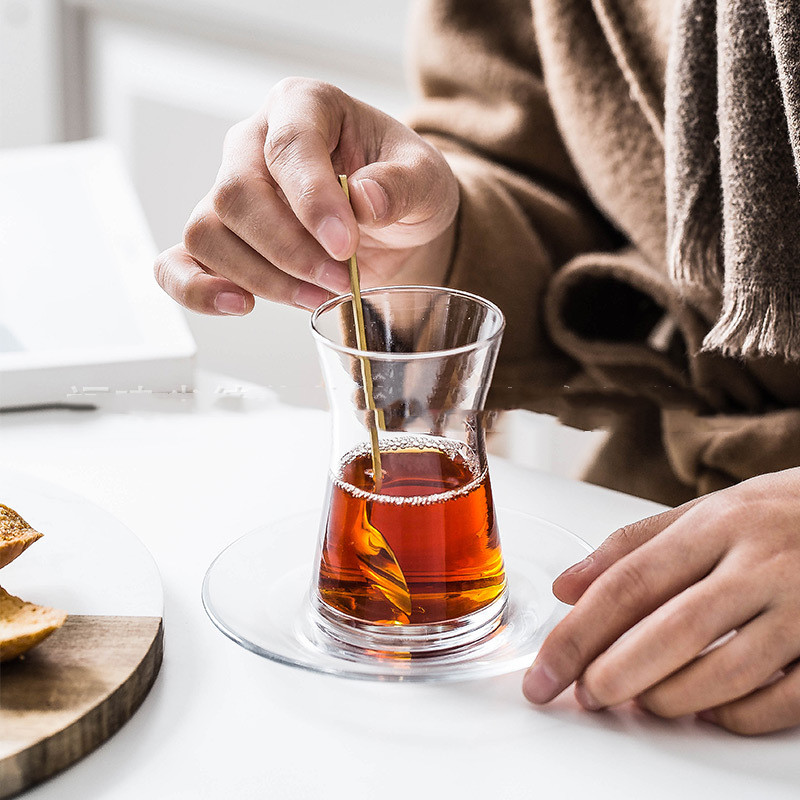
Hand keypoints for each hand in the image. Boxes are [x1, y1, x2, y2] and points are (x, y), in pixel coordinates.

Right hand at [154, 77, 459, 314]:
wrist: (391, 223)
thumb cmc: (401, 188)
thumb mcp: (426, 180)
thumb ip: (403, 184)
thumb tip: (364, 200)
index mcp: (303, 107)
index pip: (289, 145)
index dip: (311, 200)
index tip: (344, 245)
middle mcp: (253, 143)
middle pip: (236, 194)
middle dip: (290, 251)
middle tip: (341, 280)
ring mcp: (228, 191)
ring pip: (208, 233)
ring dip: (263, 278)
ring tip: (318, 294)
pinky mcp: (221, 239)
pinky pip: (179, 263)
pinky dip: (198, 290)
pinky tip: (241, 305)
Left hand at [523, 468, 799, 734]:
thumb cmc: (778, 514)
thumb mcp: (706, 512)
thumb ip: (632, 546)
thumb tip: (565, 586)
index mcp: (717, 525)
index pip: (630, 582)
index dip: (579, 633)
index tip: (546, 669)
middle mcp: (760, 563)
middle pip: (672, 631)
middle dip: (615, 673)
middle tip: (585, 695)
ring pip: (726, 672)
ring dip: (670, 698)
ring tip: (638, 702)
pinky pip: (783, 700)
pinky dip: (735, 714)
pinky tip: (708, 710)